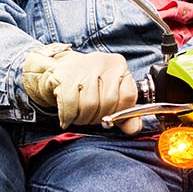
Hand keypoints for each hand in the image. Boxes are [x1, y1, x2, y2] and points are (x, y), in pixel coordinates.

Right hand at [23, 45, 140, 132]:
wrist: (58, 70)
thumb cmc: (88, 85)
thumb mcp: (110, 94)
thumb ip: (124, 112)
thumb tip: (134, 129)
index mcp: (118, 65)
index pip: (129, 96)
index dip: (120, 112)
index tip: (111, 116)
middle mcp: (102, 62)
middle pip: (108, 102)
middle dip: (99, 117)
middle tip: (91, 117)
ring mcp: (82, 67)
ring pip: (89, 105)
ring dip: (83, 118)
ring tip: (79, 115)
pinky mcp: (64, 75)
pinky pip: (70, 105)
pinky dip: (69, 116)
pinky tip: (68, 116)